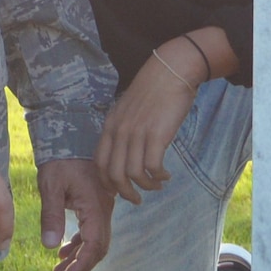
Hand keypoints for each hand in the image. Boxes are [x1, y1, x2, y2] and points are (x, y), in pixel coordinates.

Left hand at [38, 158, 115, 270]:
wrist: (70, 136)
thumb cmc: (60, 159)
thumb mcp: (51, 186)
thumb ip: (51, 215)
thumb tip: (50, 246)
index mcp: (96, 207)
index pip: (95, 246)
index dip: (82, 267)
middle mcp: (104, 209)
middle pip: (99, 247)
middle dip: (80, 267)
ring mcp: (102, 206)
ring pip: (96, 240)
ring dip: (79, 257)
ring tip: (58, 270)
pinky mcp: (95, 203)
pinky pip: (92, 230)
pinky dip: (80, 244)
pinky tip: (64, 251)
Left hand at [95, 40, 205, 202]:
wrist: (171, 71)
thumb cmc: (153, 90)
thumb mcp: (128, 109)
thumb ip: (123, 129)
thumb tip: (125, 151)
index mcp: (110, 126)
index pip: (100, 164)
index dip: (107, 183)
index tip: (118, 191)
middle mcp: (120, 132)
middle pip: (114, 175)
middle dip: (125, 193)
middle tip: (137, 199)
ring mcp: (137, 134)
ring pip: (133, 174)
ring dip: (146, 186)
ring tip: (157, 185)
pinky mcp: (156, 135)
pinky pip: (153, 167)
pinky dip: (159, 176)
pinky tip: (166, 175)